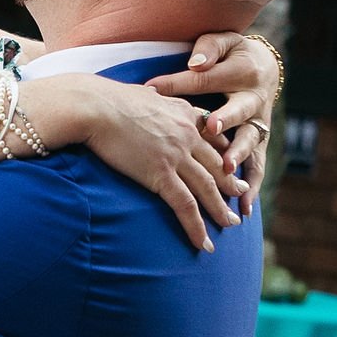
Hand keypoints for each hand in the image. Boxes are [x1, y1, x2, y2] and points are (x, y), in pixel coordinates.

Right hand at [26, 75, 244, 250]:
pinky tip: (204, 243)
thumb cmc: (108, 98)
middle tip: (243, 198)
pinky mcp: (161, 173)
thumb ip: (157, 99)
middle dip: (232, 184)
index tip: (233, 167)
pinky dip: (197, 227)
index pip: (214, 138)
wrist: (94, 105)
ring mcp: (176, 155)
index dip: (226, 155)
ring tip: (231, 224)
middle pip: (218, 164)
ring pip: (208, 188)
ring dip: (220, 210)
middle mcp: (188, 134)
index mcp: (185, 114)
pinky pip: (185, 206)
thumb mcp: (145, 93)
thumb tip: (152, 96)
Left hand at [146, 29, 280, 175]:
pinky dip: (252, 185)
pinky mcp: (259, 141)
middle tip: (210, 127)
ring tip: (228, 170)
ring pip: (251, 141)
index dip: (179, 83)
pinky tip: (244, 207)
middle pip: (238, 110)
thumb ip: (209, 49)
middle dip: (225, 119)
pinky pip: (258, 164)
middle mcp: (254, 99)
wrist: (264, 68)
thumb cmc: (233, 54)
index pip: (207, 79)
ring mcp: (259, 122)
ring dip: (240, 156)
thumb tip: (196, 63)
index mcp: (242, 72)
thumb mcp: (223, 42)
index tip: (155, 89)